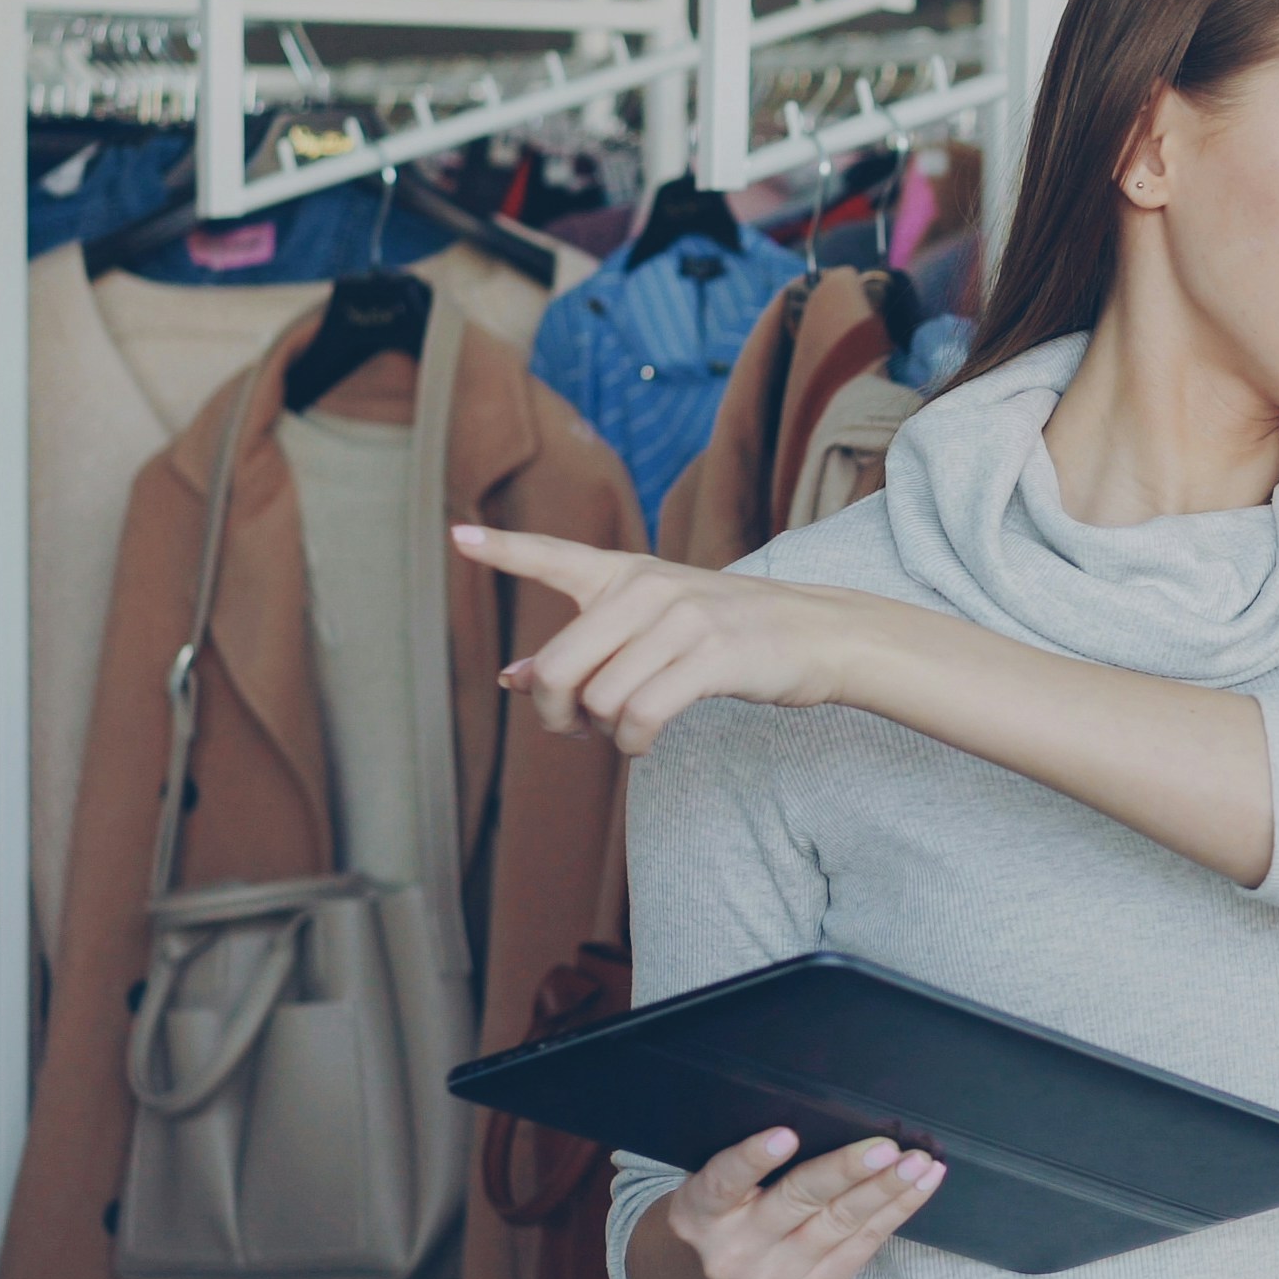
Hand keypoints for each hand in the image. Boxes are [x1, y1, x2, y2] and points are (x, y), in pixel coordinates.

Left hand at [450, 526, 865, 753]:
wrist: (822, 633)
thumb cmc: (734, 634)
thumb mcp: (659, 628)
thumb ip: (587, 648)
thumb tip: (512, 678)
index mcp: (630, 575)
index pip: (556, 557)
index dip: (503, 549)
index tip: (457, 536)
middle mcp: (649, 589)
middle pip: (558, 668)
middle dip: (556, 713)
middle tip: (575, 730)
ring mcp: (681, 620)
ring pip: (599, 699)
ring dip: (603, 734)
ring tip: (626, 732)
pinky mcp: (711, 657)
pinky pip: (640, 716)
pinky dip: (633, 743)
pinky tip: (645, 741)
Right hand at [666, 1126, 944, 1278]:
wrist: (721, 1266)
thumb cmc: (729, 1202)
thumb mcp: (721, 1177)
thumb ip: (753, 1154)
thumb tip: (825, 1110)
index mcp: (701, 1212)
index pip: (725, 1181)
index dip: (755, 1158)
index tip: (787, 1135)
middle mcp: (734, 1250)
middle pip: (795, 1203)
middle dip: (845, 1172)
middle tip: (887, 1148)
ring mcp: (774, 1276)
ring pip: (838, 1226)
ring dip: (886, 1191)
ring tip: (918, 1164)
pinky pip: (862, 1246)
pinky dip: (896, 1212)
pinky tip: (921, 1185)